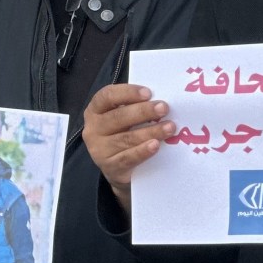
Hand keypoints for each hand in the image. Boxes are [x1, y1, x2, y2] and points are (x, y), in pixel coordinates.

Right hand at [82, 84, 174, 213]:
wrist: (118, 169)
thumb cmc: (123, 135)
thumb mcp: (124, 118)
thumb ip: (134, 107)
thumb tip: (160, 99)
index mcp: (95, 111)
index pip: (106, 96)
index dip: (127, 93)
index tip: (148, 93)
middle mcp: (93, 129)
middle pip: (117, 117)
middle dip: (143, 111)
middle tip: (164, 108)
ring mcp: (99, 149)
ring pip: (126, 138)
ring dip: (150, 131)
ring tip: (169, 127)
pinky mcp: (110, 167)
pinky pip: (128, 157)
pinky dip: (143, 151)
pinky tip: (156, 145)